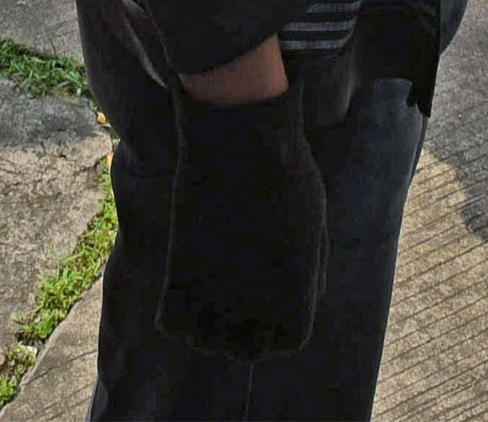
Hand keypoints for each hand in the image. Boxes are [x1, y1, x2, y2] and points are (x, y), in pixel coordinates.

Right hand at [160, 90, 327, 358]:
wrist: (241, 135)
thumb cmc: (285, 171)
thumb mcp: (316, 224)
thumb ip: (311, 269)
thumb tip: (305, 296)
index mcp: (299, 294)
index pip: (287, 342)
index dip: (276, 326)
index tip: (264, 301)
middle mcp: (260, 306)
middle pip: (246, 351)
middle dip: (240, 331)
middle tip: (231, 297)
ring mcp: (218, 294)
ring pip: (205, 343)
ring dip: (203, 326)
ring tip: (204, 292)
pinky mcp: (180, 274)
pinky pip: (171, 323)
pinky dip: (174, 314)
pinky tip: (180, 288)